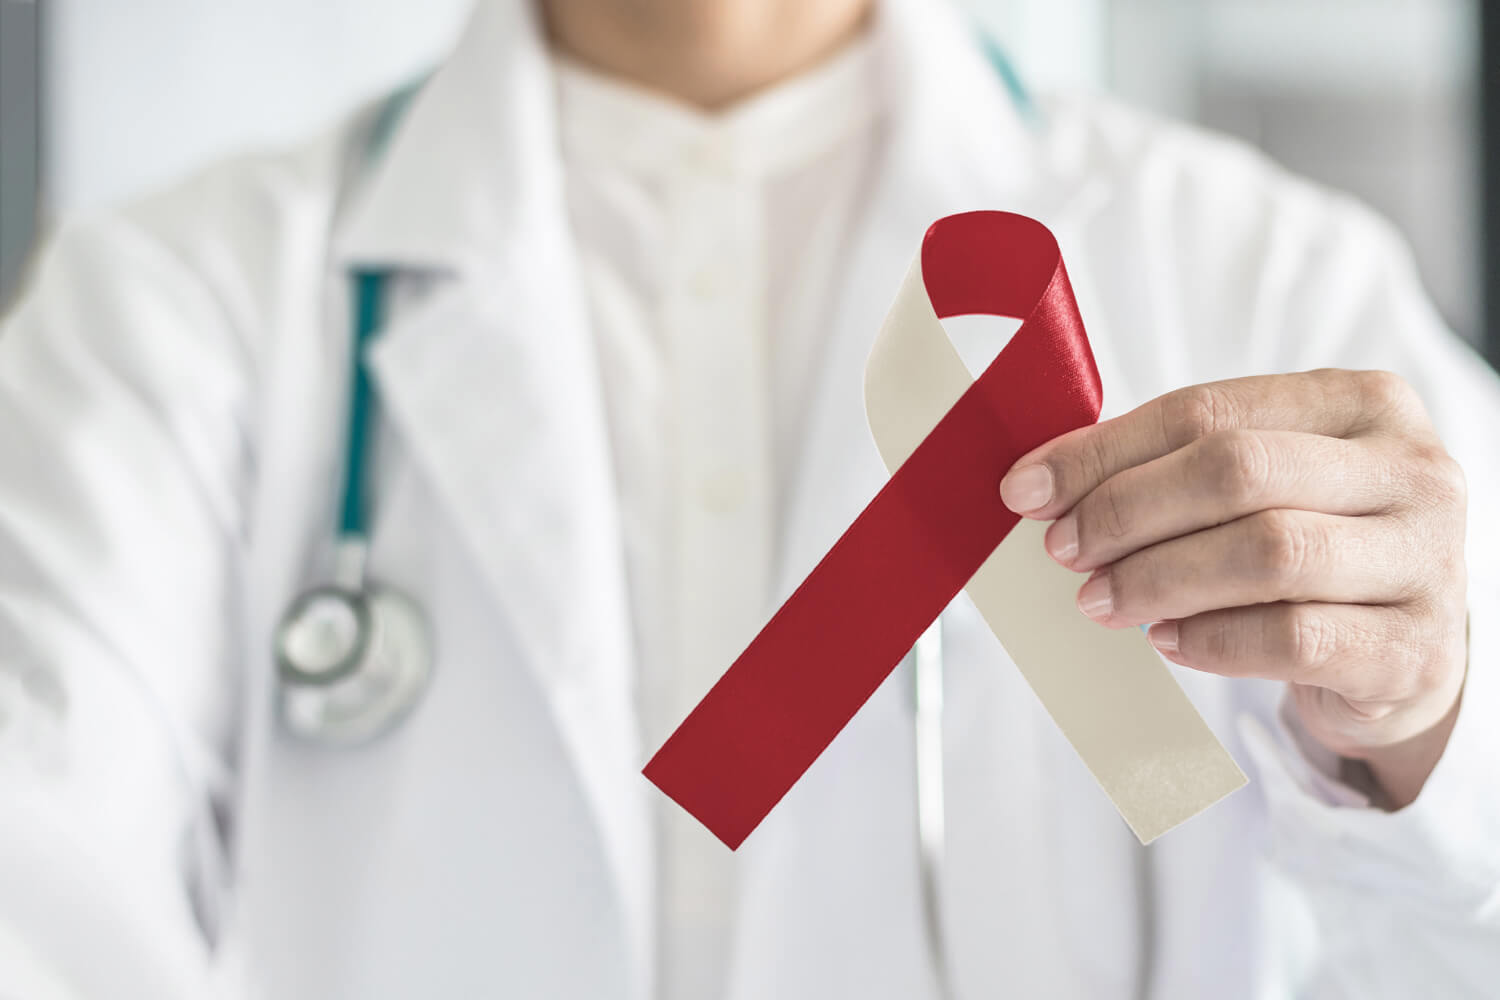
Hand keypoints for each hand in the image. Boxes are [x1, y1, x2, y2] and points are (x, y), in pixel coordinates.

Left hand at [999, 370, 1467, 807]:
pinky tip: (1166, 641)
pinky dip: (1212, 640)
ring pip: (1268, 553)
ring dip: (1158, 578)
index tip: (1028, 488)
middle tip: (1064, 550)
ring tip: (1100, 600)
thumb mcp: (1262, 486)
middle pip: (1238, 472)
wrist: (1404, 653)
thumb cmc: (1312, 548)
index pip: (1208, 411)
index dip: (1105, 451)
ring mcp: (1424, 560)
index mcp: (1361, 402)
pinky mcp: (1412, 650)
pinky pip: (1294, 638)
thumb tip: (1043, 482)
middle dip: (1127, 511)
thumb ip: (1171, 467)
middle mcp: (1410, 470)